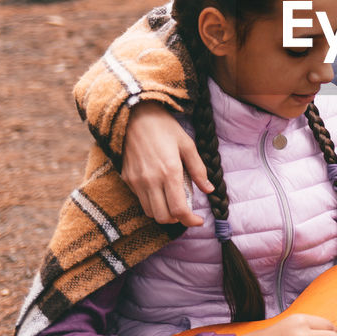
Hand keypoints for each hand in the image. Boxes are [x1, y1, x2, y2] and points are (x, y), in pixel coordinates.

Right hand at [122, 102, 211, 226]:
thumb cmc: (164, 127)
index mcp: (170, 172)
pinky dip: (152, 202)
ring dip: (163, 212)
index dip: (190, 220)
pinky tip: (159, 190)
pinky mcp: (127, 179)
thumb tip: (209, 190)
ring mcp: (137, 181)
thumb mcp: (187, 144)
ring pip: (150, 212)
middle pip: (163, 217)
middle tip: (186, 211)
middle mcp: (151, 180)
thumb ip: (198, 169)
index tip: (198, 220)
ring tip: (172, 201)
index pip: (179, 209)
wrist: (134, 115)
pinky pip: (140, 200)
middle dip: (177, 219)